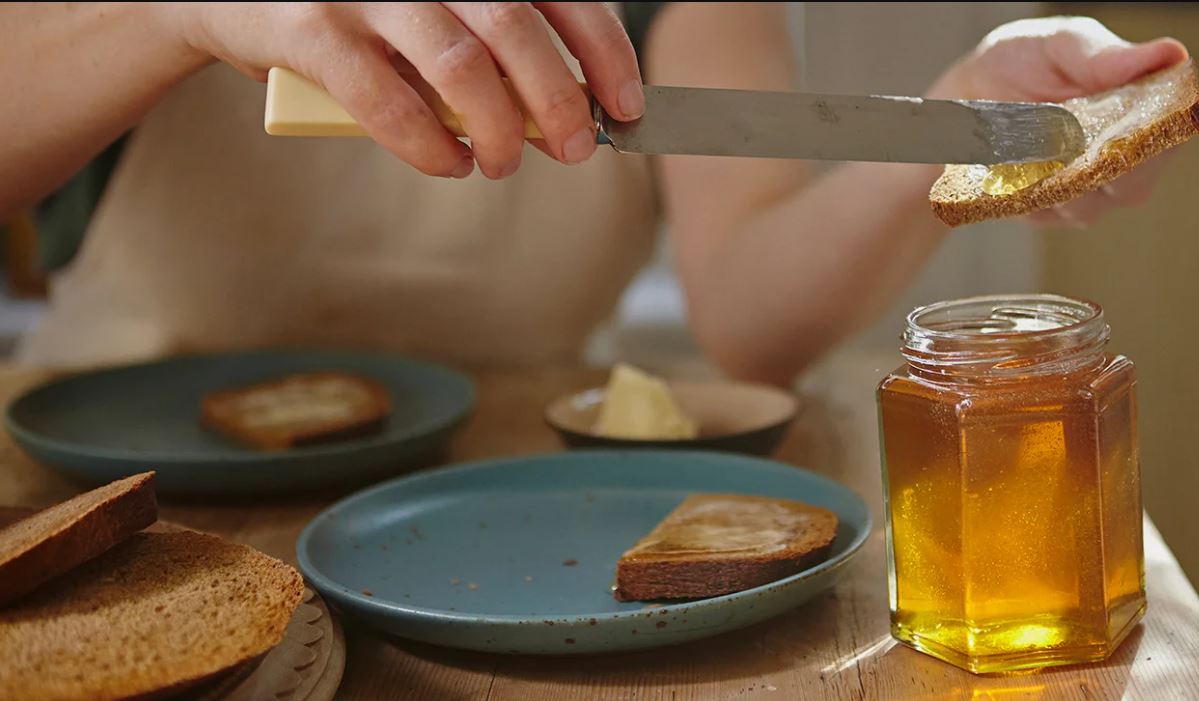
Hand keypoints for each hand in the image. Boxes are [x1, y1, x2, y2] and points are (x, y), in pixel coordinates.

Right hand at [167, 2, 643, 178]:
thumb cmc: (355, 9)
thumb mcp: (430, 9)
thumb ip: (486, 42)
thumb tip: (556, 110)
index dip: (603, 49)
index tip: (626, 103)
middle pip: (517, 25)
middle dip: (558, 99)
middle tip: (574, 148)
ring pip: (459, 64)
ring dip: (497, 129)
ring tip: (501, 163)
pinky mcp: (311, 29)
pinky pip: (388, 101)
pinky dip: (429, 146)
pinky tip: (449, 164)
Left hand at [929, 17, 1188, 226]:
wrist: (965, 92)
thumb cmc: (1022, 60)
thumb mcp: (1057, 45)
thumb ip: (1102, 55)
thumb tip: (1169, 54)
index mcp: (1141, 111)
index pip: (1165, 136)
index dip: (1150, 141)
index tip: (1117, 135)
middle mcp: (1121, 157)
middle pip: (1131, 186)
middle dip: (1099, 172)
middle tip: (1062, 147)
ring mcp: (1083, 189)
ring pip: (1086, 207)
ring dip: (1056, 185)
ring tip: (1027, 154)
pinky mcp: (1043, 208)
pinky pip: (1042, 213)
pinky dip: (1025, 195)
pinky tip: (1007, 172)